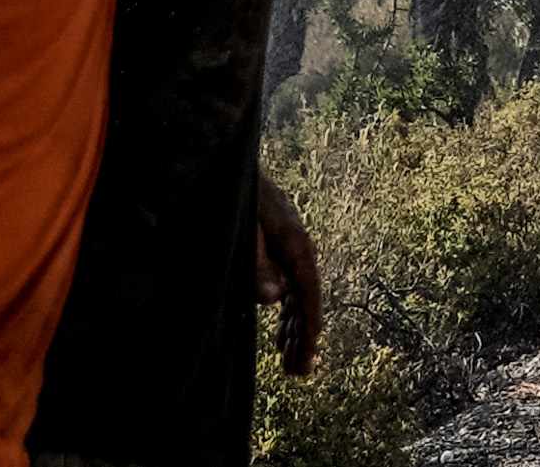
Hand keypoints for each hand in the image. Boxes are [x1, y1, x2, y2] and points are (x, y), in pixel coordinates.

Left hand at [254, 169, 325, 372]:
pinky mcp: (273, 250)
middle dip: (302, 337)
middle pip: (305, 299)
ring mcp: (285, 249)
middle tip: (297, 372)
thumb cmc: (238, 196)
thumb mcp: (245, 230)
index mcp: (296, 243)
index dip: (309, 326)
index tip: (307, 355)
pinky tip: (280, 331)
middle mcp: (296, 248)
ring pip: (295, 297)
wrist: (230, 166)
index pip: (309, 292)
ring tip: (289, 361)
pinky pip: (285, 288)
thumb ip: (259, 264)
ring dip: (293, 329)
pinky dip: (284, 313)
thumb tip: (275, 298)